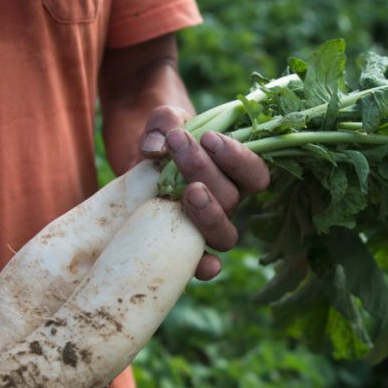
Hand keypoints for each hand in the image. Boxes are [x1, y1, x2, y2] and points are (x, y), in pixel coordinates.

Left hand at [138, 106, 269, 279]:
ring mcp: (204, 227)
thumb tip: (156, 148)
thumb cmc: (160, 139)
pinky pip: (199, 264)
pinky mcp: (180, 245)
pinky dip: (205, 267)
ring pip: (224, 235)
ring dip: (210, 214)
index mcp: (233, 173)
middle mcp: (225, 203)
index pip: (255, 174)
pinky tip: (206, 264)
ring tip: (188, 191)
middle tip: (179, 144)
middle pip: (233, 198)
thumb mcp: (163, 121)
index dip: (238, 158)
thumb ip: (165, 120)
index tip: (208, 138)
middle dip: (206, 170)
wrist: (132, 162)